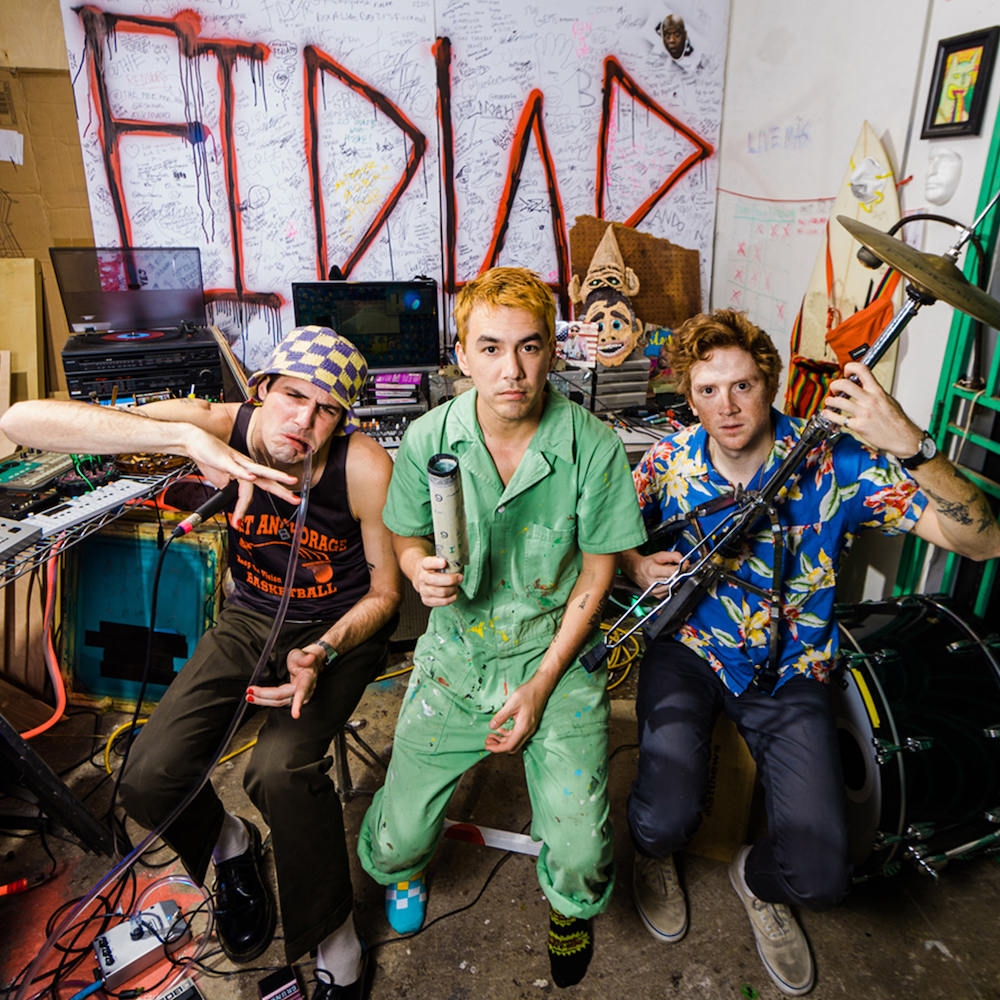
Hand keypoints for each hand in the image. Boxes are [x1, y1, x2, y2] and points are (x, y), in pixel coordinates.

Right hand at [184, 426, 299, 523]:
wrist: (194, 441)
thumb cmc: (210, 459)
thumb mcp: (221, 480)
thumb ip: (231, 489)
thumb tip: (237, 500)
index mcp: (247, 472)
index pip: (257, 491)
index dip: (250, 507)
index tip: (240, 524)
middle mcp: (246, 467)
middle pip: (268, 480)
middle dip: (283, 490)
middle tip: (297, 501)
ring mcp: (237, 463)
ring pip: (258, 472)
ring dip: (274, 478)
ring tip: (289, 483)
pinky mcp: (225, 460)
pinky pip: (236, 468)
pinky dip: (244, 474)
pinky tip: (251, 478)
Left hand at [246, 646, 322, 718]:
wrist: (308, 664)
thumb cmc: (303, 659)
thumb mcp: (301, 655)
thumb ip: (304, 658)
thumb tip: (311, 658)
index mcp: (308, 680)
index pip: (301, 692)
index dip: (298, 703)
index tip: (295, 714)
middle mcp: (304, 690)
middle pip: (282, 697)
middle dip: (265, 696)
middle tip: (251, 691)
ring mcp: (296, 695)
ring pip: (279, 701)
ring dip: (263, 700)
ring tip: (249, 696)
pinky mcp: (290, 697)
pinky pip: (278, 701)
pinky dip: (266, 700)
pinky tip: (257, 698)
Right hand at [411, 555, 462, 606]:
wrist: (423, 578)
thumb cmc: (436, 569)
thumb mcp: (439, 561)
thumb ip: (447, 561)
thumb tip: (460, 564)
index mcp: (424, 565)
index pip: (428, 563)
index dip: (436, 563)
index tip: (444, 562)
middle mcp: (422, 578)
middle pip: (435, 580)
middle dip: (451, 580)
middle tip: (460, 578)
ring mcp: (423, 590)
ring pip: (442, 592)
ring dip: (453, 589)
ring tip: (456, 586)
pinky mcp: (427, 600)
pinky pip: (443, 602)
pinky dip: (452, 598)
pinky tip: (454, 593)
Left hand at [486, 677, 549, 754]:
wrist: (541, 688)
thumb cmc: (527, 694)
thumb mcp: (512, 704)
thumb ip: (501, 716)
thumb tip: (491, 727)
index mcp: (523, 728)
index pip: (509, 745)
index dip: (497, 748)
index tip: (486, 746)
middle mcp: (528, 731)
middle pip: (512, 746)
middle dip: (498, 746)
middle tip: (487, 741)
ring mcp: (529, 729)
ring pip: (514, 741)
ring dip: (502, 741)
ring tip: (491, 736)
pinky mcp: (528, 725)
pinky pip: (517, 735)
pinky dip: (507, 735)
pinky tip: (500, 730)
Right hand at [626, 550, 685, 595]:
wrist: (636, 571)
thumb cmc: (648, 563)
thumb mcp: (660, 555)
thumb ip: (674, 556)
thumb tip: (685, 562)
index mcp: (652, 570)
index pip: (672, 572)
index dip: (682, 568)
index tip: (685, 565)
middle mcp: (652, 582)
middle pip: (674, 580)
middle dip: (679, 574)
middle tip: (679, 569)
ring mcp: (654, 590)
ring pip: (673, 586)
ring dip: (676, 580)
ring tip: (672, 574)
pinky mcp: (656, 595)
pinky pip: (670, 592)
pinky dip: (671, 586)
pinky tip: (668, 581)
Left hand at [822, 363, 922, 458]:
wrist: (903, 438)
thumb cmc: (897, 420)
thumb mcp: (888, 399)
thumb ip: (875, 392)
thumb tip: (864, 386)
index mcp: (877, 391)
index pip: (862, 370)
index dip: (850, 367)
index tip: (846, 371)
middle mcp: (869, 400)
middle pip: (845, 385)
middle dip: (835, 385)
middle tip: (834, 389)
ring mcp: (863, 413)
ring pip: (839, 401)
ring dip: (830, 400)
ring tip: (830, 401)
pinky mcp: (858, 426)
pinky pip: (839, 419)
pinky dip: (830, 415)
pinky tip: (827, 413)